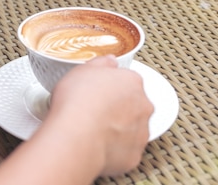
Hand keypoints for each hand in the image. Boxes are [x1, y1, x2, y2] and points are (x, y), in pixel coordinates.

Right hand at [48, 56, 152, 176]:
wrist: (75, 136)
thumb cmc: (77, 101)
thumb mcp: (82, 69)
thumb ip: (101, 63)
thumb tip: (110, 61)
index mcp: (132, 82)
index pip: (126, 81)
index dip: (109, 87)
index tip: (97, 92)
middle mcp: (143, 106)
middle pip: (133, 105)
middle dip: (117, 108)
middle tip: (94, 111)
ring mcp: (140, 133)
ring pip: (131, 129)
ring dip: (117, 129)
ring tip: (92, 131)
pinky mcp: (133, 156)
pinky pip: (124, 151)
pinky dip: (113, 150)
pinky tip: (95, 145)